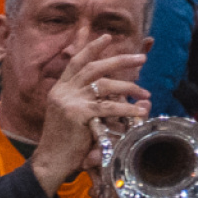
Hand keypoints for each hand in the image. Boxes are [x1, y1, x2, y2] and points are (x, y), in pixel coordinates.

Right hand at [28, 38, 151, 189]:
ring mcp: (68, 101)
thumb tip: (122, 96)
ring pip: (103, 84)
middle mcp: (62, 91)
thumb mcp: (75, 117)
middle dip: (119, 59)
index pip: (76, 62)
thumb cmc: (66, 143)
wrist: (51, 161)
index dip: (91, 47)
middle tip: (141, 57)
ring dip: (129, 86)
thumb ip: (92, 104)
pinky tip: (139, 110)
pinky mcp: (77, 114)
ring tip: (146, 93)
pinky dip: (126, 107)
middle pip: (93, 67)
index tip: (106, 37)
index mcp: (60, 89)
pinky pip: (108, 107)